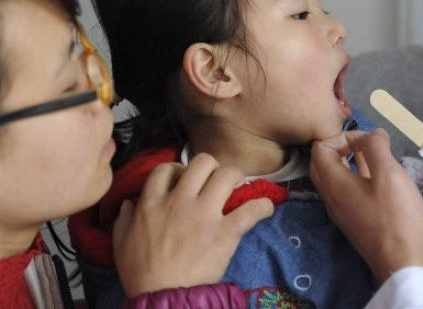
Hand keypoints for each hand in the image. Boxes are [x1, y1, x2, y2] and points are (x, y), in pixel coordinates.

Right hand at [112, 153, 274, 296]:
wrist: (162, 299)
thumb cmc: (140, 273)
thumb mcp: (120, 243)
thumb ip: (124, 219)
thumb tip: (130, 203)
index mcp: (152, 203)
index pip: (166, 168)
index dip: (178, 169)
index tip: (185, 180)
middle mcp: (179, 201)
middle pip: (202, 162)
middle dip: (212, 167)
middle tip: (216, 182)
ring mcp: (204, 215)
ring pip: (227, 175)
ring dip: (237, 178)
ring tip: (239, 188)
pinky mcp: (225, 232)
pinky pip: (251, 210)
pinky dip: (263, 207)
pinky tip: (266, 208)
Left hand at [310, 128, 422, 282]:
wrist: (404, 265)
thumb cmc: (397, 217)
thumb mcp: (389, 174)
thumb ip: (377, 147)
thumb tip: (373, 133)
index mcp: (334, 184)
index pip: (320, 148)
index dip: (341, 136)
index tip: (368, 139)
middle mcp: (332, 198)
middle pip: (323, 163)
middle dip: (342, 146)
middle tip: (368, 143)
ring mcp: (343, 212)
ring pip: (336, 178)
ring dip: (351, 161)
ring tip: (375, 154)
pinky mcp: (356, 221)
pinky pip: (348, 191)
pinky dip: (359, 176)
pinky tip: (381, 176)